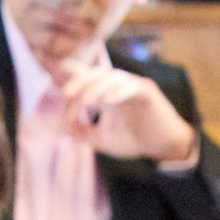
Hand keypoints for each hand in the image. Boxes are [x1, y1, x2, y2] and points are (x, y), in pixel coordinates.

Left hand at [58, 64, 199, 167]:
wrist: (162, 147)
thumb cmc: (134, 140)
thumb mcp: (101, 139)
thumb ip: (80, 132)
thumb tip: (56, 127)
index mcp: (106, 93)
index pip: (88, 77)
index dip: (74, 72)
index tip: (59, 72)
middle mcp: (117, 86)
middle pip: (97, 74)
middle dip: (81, 81)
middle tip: (67, 93)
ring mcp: (133, 86)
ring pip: (113, 77)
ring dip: (97, 87)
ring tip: (86, 101)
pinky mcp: (148, 91)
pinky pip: (133, 86)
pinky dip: (120, 92)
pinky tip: (109, 101)